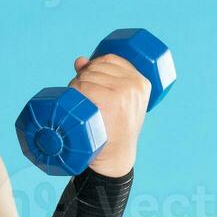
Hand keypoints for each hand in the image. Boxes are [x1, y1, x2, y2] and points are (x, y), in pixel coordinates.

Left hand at [68, 53, 149, 175]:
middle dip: (82, 77)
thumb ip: (104, 79)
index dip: (93, 64)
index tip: (88, 79)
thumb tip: (80, 60)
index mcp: (141, 82)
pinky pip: (84, 86)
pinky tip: (75, 101)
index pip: (110, 59)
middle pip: (96, 67)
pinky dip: (74, 91)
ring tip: (79, 101)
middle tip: (81, 95)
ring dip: (75, 85)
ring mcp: (122, 92)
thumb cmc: (115, 130)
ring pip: (87, 76)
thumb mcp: (120, 102)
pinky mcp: (109, 101)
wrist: (116, 157)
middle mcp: (134, 84)